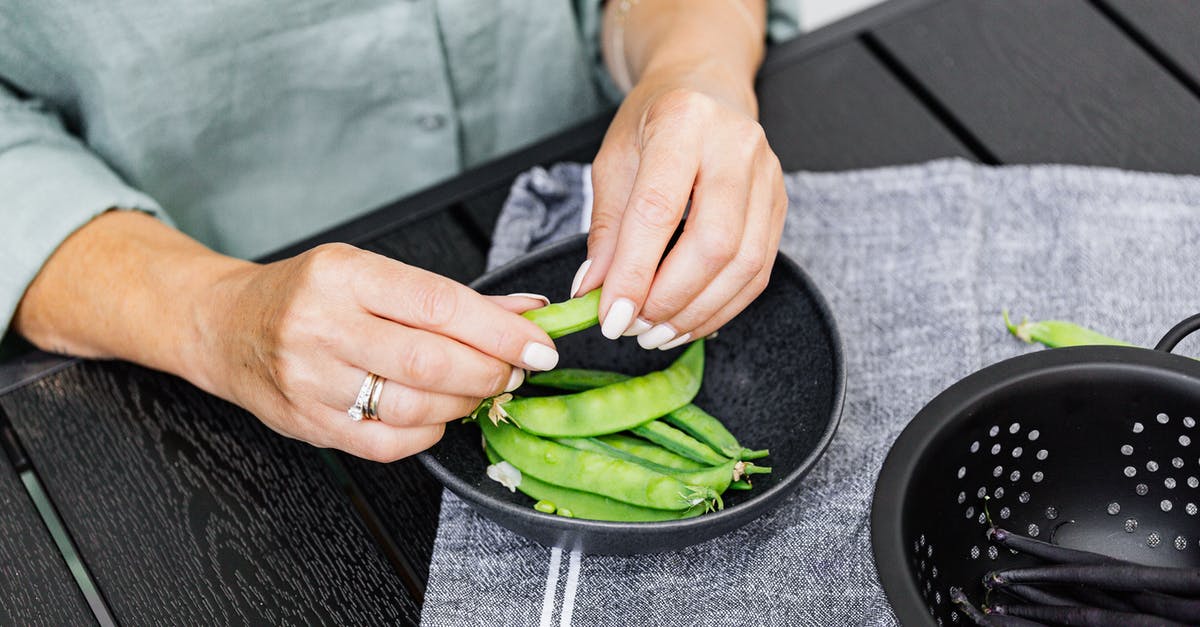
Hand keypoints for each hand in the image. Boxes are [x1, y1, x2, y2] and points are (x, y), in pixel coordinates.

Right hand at [196, 243, 557, 461]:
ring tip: (480, 390)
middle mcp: (322, 325)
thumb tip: (527, 311)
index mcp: (344, 275)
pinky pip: (386, 443)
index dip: (500, 331)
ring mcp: (309, 379)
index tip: (538, 344)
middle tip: (515, 371)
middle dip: (491, 371)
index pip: (439, 305)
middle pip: (431, 361)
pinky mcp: (306, 423)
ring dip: (465, 403)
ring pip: (413, 405)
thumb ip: (450, 297)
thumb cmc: (307, 294)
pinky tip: (437, 414)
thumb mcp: (372, 274)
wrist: (226, 326)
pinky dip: (428, 432)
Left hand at [573, 80, 786, 348]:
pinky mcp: (780, 205)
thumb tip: (593, 291)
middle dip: (669, 299)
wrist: (706, 87)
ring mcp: (768, 176)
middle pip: (713, 243)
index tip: (610, 315)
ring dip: (697, 311)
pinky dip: (722, 307)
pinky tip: (688, 322)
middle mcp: (736, 146)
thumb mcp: (614, 162)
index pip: (659, 210)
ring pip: (744, 264)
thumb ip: (606, 228)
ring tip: (656, 333)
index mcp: (684, 122)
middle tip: (633, 328)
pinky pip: (759, 271)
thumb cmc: (654, 123)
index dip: (633, 271)